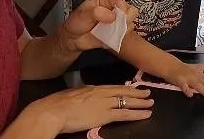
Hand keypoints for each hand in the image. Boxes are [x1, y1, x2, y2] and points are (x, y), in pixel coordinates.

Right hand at [9, 85, 152, 136]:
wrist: (53, 111)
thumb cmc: (56, 105)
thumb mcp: (70, 95)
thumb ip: (80, 95)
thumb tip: (83, 96)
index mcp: (91, 88)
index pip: (112, 87)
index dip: (123, 88)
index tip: (132, 88)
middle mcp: (101, 93)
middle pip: (123, 91)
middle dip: (136, 92)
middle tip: (147, 92)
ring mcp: (104, 103)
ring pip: (127, 101)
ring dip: (141, 102)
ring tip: (150, 102)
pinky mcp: (105, 115)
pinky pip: (126, 114)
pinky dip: (138, 113)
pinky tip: (146, 114)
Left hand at [61, 0, 138, 51]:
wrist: (73, 38)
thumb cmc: (77, 21)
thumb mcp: (83, 13)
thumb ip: (96, 12)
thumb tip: (112, 16)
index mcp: (106, 0)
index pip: (118, 0)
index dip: (121, 6)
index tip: (121, 13)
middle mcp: (114, 9)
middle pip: (130, 10)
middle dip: (127, 17)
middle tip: (118, 23)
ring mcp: (117, 22)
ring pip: (130, 22)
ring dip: (125, 28)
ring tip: (113, 31)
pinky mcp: (117, 33)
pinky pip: (126, 34)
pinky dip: (123, 36)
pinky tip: (114, 37)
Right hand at [164, 61, 203, 98]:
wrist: (170, 65)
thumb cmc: (184, 68)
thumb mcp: (199, 67)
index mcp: (200, 73)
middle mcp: (195, 76)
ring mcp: (187, 78)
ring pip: (197, 85)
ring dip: (203, 90)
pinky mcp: (179, 81)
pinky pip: (183, 86)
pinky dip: (187, 90)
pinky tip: (190, 94)